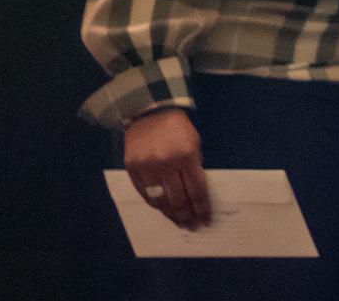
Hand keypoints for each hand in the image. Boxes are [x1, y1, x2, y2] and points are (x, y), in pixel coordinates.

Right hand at [123, 107, 211, 228]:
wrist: (149, 113)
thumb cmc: (177, 128)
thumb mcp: (194, 143)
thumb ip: (195, 166)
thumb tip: (196, 194)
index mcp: (186, 156)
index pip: (196, 189)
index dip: (201, 207)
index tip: (206, 219)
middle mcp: (166, 164)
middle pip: (178, 199)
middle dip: (187, 215)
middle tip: (193, 226)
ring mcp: (147, 168)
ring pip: (160, 200)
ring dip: (171, 215)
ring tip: (180, 223)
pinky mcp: (133, 169)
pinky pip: (145, 194)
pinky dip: (155, 204)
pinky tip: (163, 210)